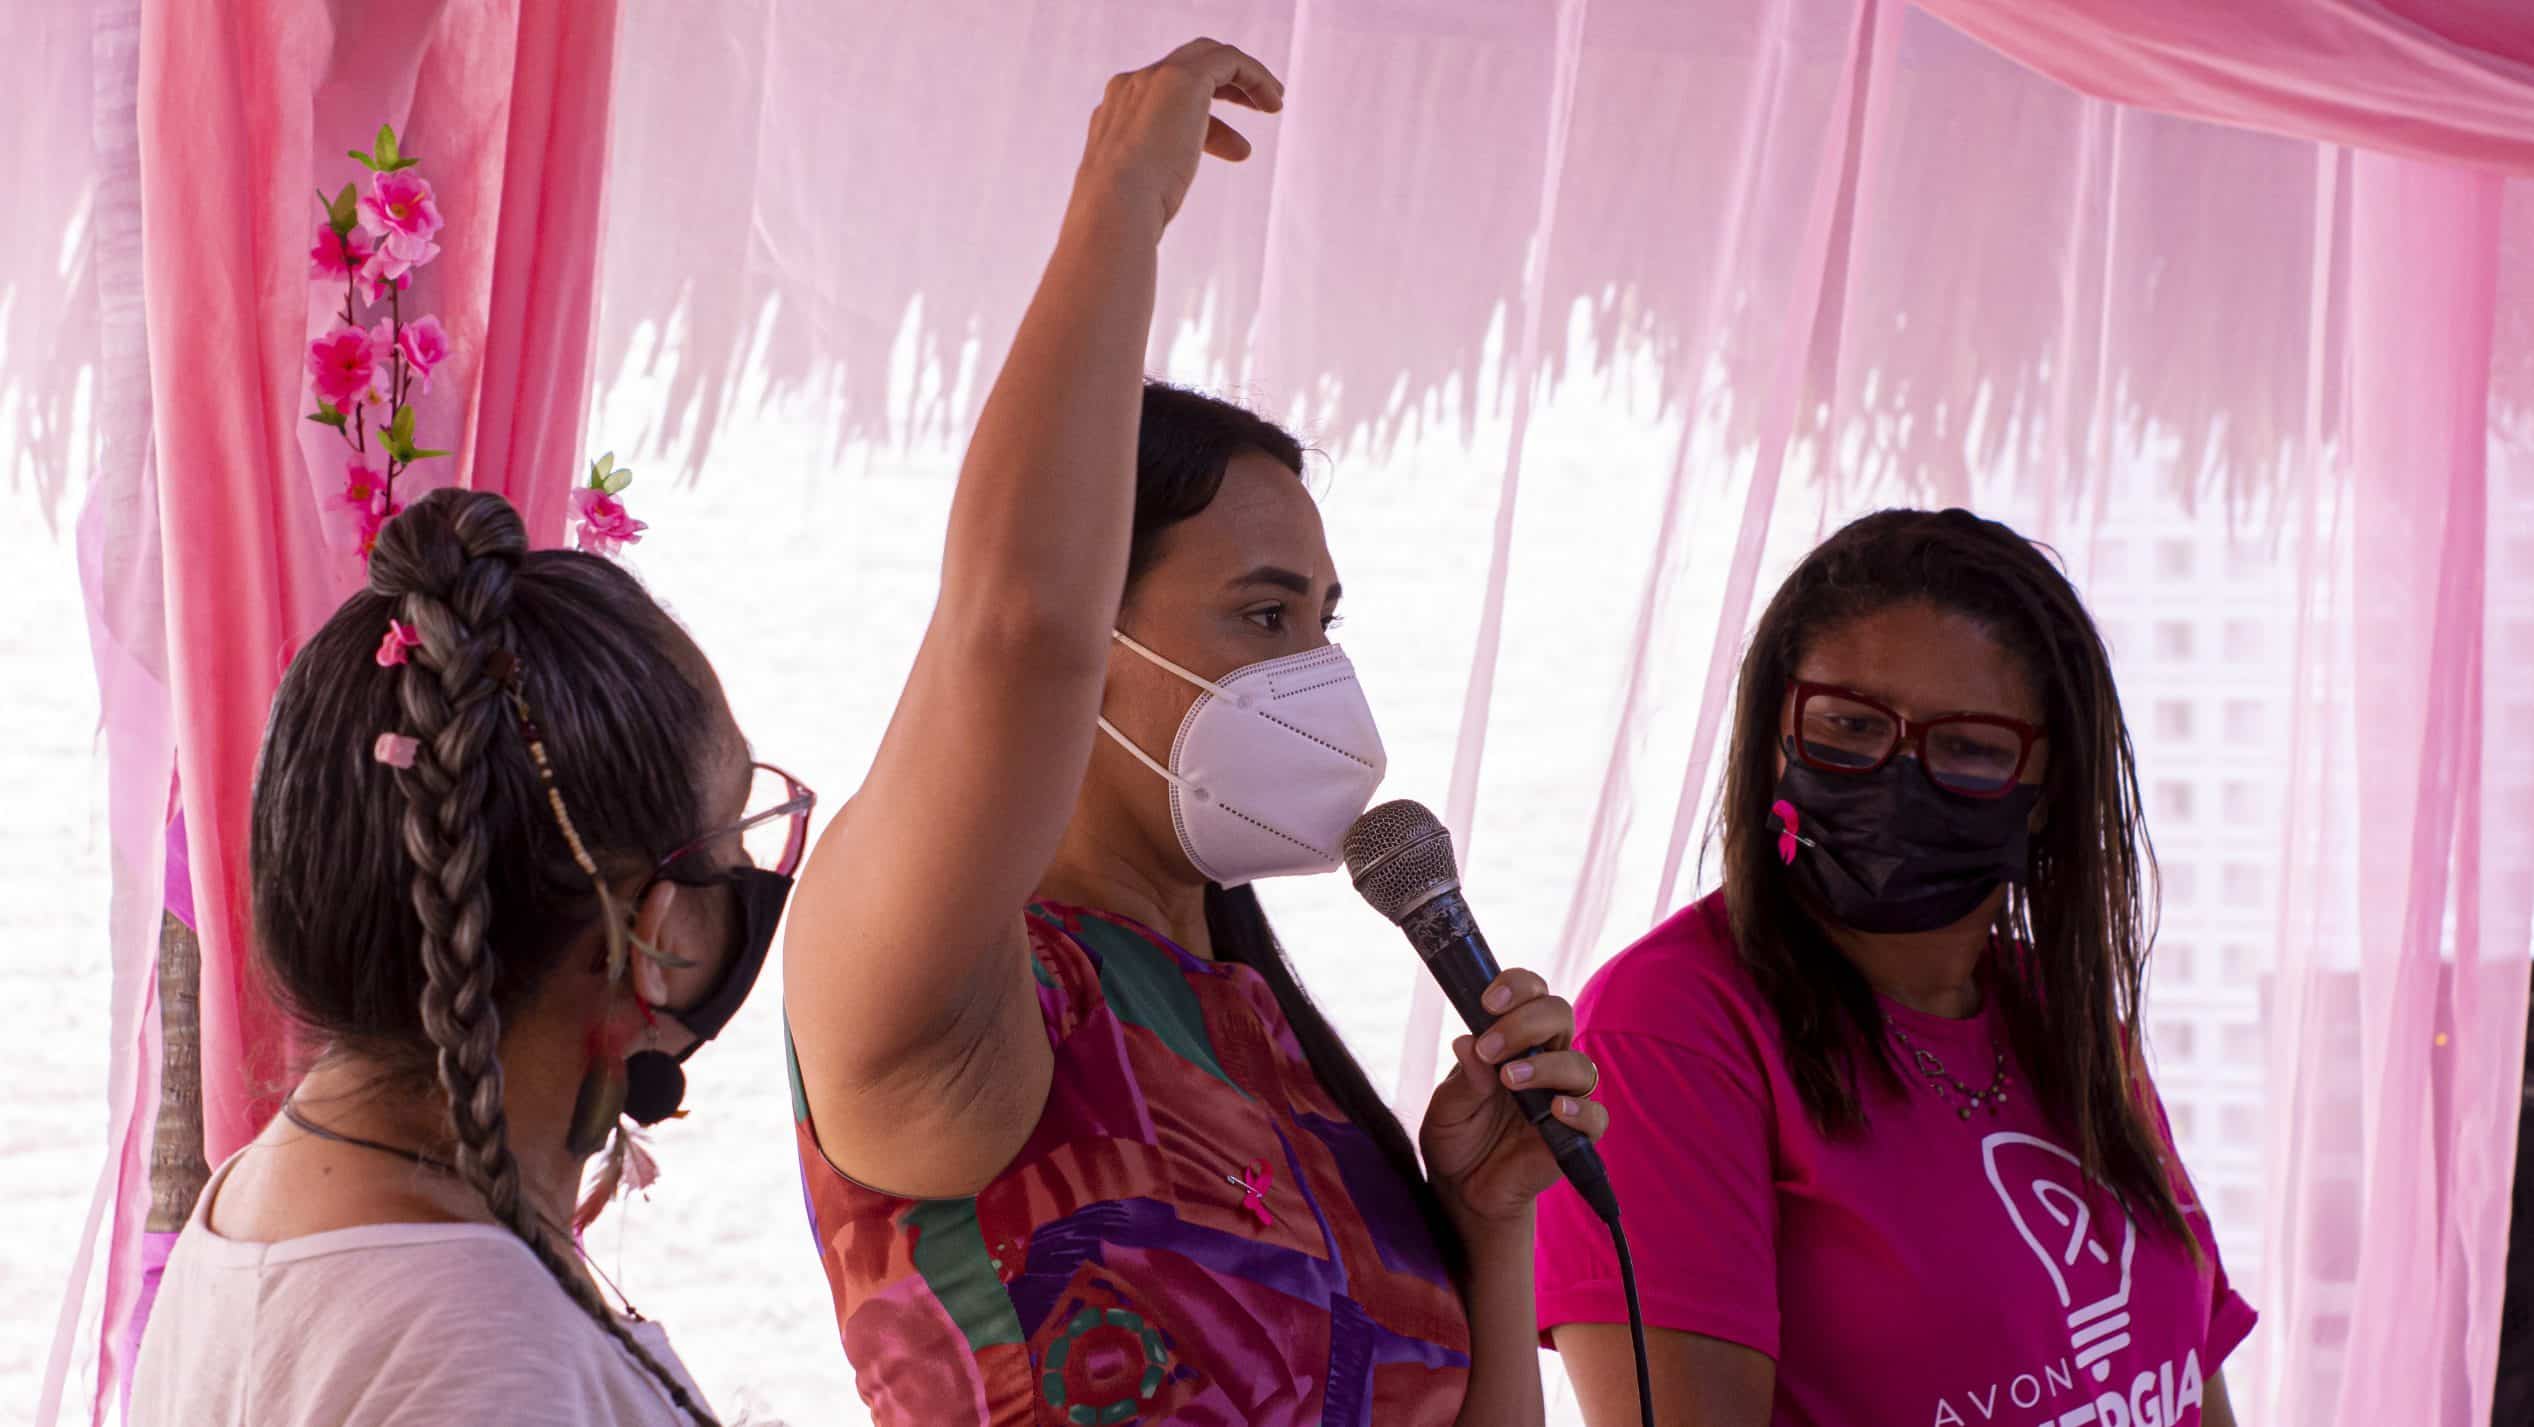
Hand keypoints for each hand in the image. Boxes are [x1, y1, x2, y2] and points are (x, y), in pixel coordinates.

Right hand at [1076, 38, 1282, 231]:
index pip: (1166, 99)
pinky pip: (1229, 60)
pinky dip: (1255, 76)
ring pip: (1209, 56)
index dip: (1207, 120)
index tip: (1237, 151)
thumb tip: (1159, 195)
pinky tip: (1275, 103)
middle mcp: (1132, 86)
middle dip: (1225, 84)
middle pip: (1186, 65)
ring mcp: (1154, 78)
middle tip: (1258, 106)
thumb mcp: (1142, 191)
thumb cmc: (1127, 215)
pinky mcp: (1183, 79)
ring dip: (1245, 78)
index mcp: (1116, 112)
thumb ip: (1152, 179)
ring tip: (1275, 103)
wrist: (1115, 207)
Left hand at [1417, 968, 1607, 1229]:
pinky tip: (1555, 1111)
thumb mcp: (1447, 1106)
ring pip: (1579, 1064)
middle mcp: (1544, 1060)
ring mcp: (1562, 1096)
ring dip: (1546, 1065)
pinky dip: (1581, 1110)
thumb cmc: (1457, 1137)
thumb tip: (1467, 1042)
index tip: (1487, 1002)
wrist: (1462, 1190)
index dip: (1516, 987)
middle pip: (1559, 1015)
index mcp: (1513, 1041)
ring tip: (1510, 1080)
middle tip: (1491, 1048)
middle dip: (1526, 1021)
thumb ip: (1464, 1078)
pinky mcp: (1574, 1136)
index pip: (1530, 995)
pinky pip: (1596, 1117)